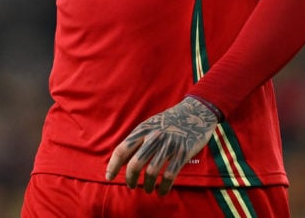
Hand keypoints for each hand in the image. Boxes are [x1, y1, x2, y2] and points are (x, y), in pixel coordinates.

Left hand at [105, 96, 219, 195]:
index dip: (113, 165)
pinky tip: (162, 191)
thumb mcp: (150, 124)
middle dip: (130, 179)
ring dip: (146, 185)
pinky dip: (163, 187)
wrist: (195, 112)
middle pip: (135, 163)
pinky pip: (169, 174)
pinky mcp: (183, 152)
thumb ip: (136, 140)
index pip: (122, 149)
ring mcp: (169, 144)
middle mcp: (154, 136)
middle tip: (130, 185)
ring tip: (147, 189)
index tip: (109, 177)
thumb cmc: (169, 121)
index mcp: (143, 129)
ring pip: (151, 171)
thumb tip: (121, 161)